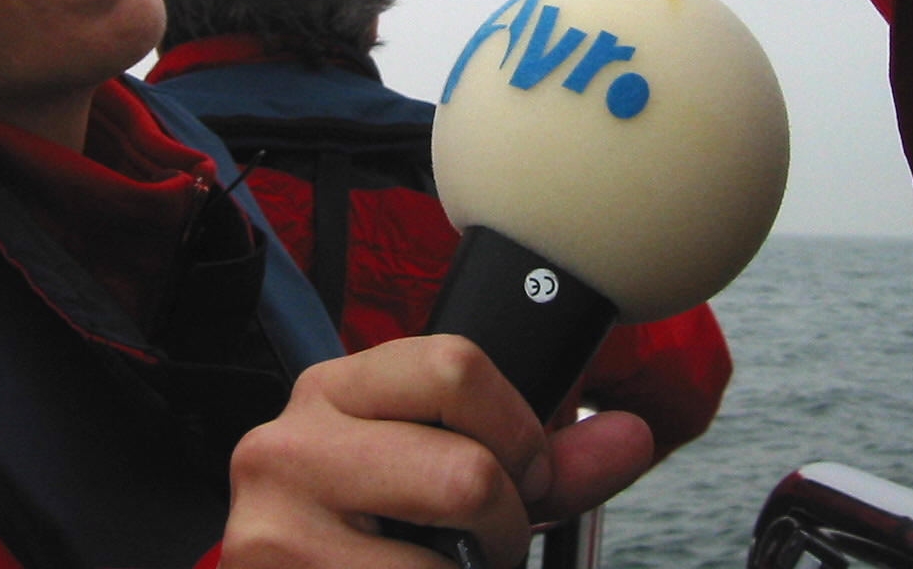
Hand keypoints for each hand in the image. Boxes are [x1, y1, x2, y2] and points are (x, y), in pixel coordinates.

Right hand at [219, 335, 652, 567]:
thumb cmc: (371, 535)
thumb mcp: (443, 474)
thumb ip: (543, 461)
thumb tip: (636, 434)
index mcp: (332, 390)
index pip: (454, 364)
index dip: (519, 430)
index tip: (523, 471)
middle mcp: (289, 446)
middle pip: (467, 471)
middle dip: (505, 523)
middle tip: (485, 542)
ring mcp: (276, 529)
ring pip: (443, 562)